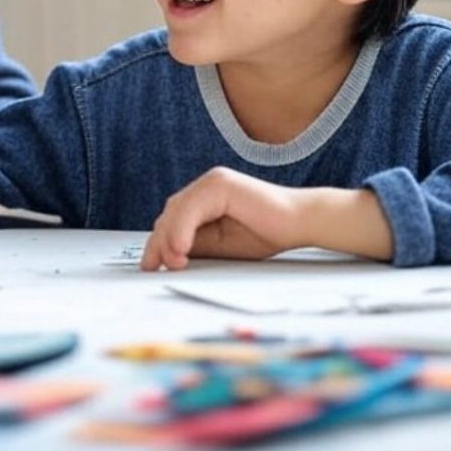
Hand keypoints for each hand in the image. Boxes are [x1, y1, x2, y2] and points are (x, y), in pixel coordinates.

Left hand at [141, 167, 310, 270]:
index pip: (171, 219)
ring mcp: (213, 181)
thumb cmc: (265, 233)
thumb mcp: (220, 245)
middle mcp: (205, 185)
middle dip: (159, 243)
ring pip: (176, 210)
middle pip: (169, 214)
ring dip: (168, 239)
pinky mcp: (221, 184)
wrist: (300, 223)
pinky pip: (192, 208)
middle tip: (155, 268)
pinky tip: (180, 250)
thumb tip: (166, 258)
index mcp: (203, 197)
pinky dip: (182, 231)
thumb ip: (195, 245)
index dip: (157, 243)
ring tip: (171, 263)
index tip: (149, 266)